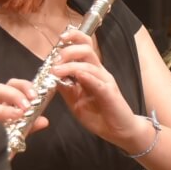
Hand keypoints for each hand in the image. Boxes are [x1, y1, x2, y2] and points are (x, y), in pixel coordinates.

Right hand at [0, 79, 47, 134]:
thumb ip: (31, 125)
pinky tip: (3, 130)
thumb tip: (44, 121)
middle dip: (14, 95)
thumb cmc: (4, 138)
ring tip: (18, 116)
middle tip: (27, 106)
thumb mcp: (21, 130)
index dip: (24, 86)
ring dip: (5, 110)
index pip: (12, 85)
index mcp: (3, 100)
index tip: (35, 95)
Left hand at [49, 31, 148, 151]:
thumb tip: (52, 75)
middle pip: (87, 49)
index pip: (84, 47)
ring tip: (56, 70)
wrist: (119, 131)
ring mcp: (106, 81)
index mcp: (91, 71)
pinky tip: (77, 75)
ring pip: (90, 63)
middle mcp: (99, 72)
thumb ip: (66, 88)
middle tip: (55, 60)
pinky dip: (87, 76)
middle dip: (69, 50)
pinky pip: (98, 81)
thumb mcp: (75, 101)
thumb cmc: (99, 115)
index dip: (72, 38)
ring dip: (71, 65)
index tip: (59, 40)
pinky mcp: (110, 93)